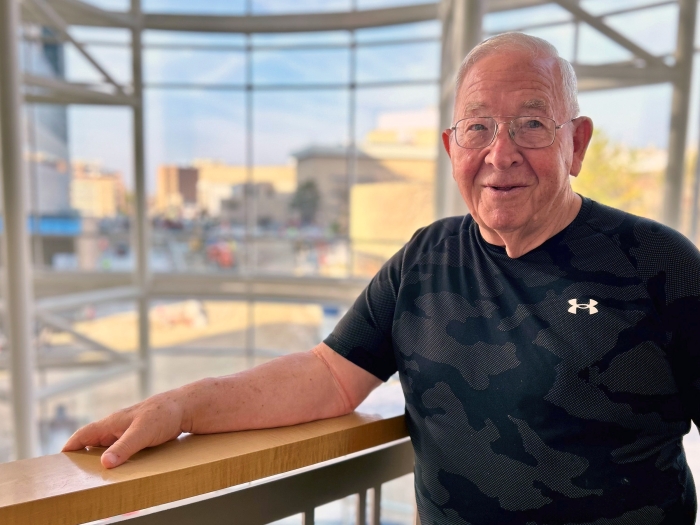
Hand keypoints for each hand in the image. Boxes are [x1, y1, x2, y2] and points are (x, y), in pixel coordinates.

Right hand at [62, 390, 188, 468]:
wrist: (188, 408)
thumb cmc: (164, 413)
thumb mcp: (142, 432)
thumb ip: (124, 447)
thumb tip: (104, 463)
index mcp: (112, 423)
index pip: (83, 435)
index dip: (70, 447)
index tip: (59, 462)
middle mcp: (117, 427)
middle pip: (94, 444)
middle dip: (85, 459)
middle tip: (79, 477)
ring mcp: (129, 432)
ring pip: (110, 449)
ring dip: (104, 462)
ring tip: (99, 479)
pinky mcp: (141, 437)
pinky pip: (124, 451)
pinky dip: (120, 461)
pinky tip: (123, 472)